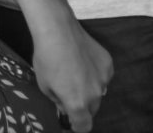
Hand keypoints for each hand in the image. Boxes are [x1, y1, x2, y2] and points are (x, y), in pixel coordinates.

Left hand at [31, 18, 113, 132]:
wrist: (58, 30)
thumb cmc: (46, 57)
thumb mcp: (44, 84)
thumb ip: (57, 101)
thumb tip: (65, 107)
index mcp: (77, 103)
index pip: (83, 126)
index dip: (77, 126)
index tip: (71, 121)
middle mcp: (95, 95)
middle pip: (91, 109)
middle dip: (81, 105)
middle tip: (68, 90)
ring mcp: (104, 79)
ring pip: (99, 92)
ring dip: (89, 89)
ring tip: (73, 72)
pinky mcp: (108, 65)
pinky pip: (103, 76)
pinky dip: (94, 73)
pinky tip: (82, 61)